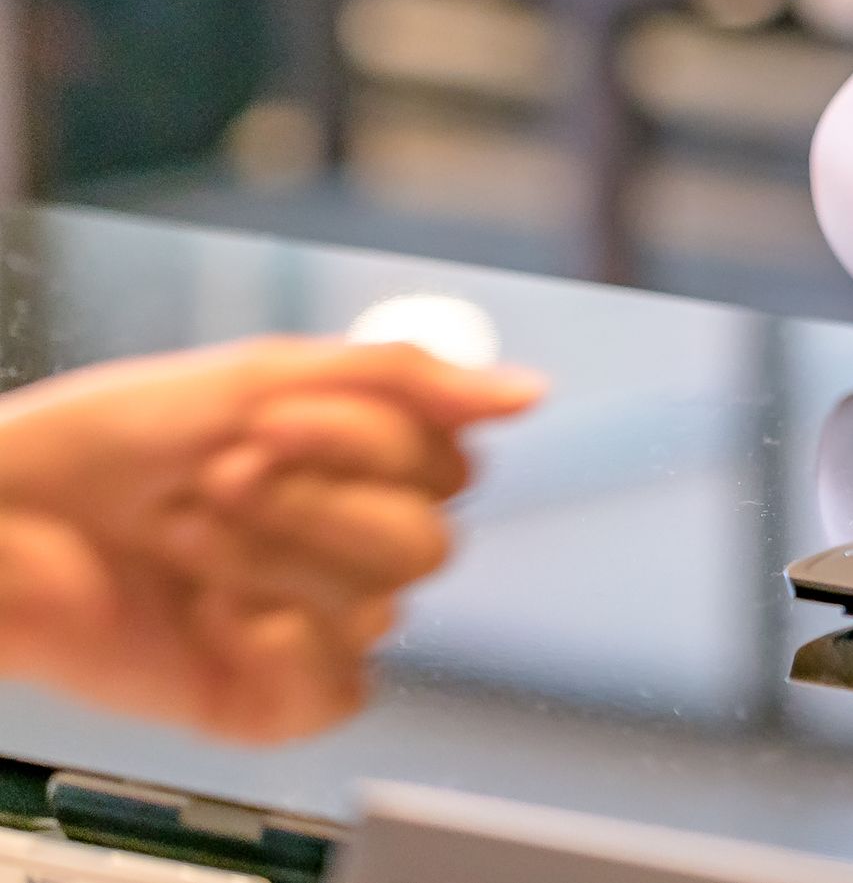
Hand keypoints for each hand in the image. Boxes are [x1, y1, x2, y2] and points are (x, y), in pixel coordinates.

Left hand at [0, 338, 544, 741]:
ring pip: (379, 608)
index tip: (269, 420)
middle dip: (316, 504)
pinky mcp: (264, 695)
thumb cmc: (103, 440)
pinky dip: (278, 651)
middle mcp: (343, 540)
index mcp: (356, 461)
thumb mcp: (259, 374)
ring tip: (186, 538)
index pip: (451, 466)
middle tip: (220, 479)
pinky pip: (337, 691)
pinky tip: (212, 616)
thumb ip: (404, 381)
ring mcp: (308, 620)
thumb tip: (531, 393)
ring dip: (268, 560)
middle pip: (431, 544)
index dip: (367, 444)